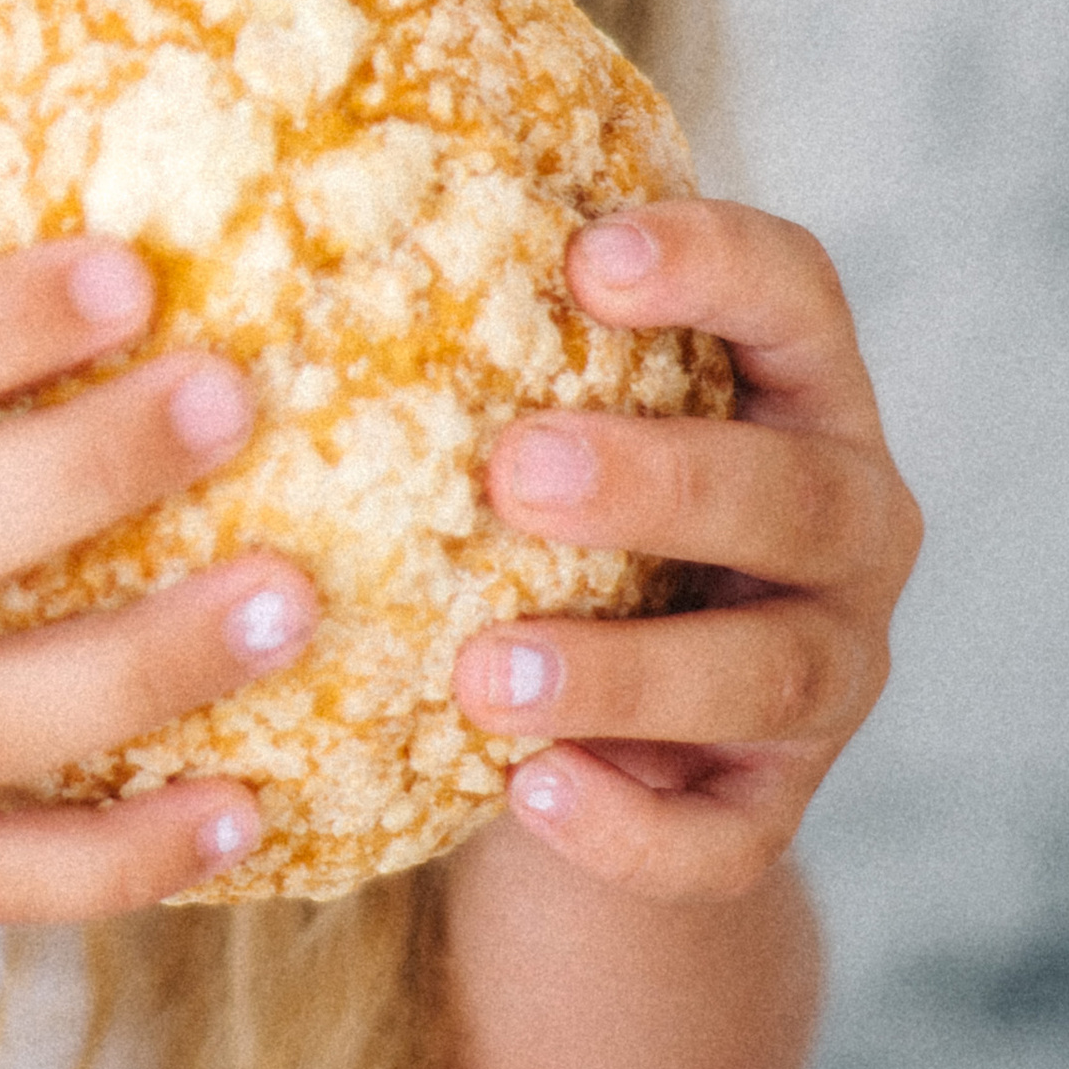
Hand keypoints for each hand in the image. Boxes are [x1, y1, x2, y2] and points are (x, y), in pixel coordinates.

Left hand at [453, 199, 920, 899]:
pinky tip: (530, 791)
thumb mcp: (532, 421)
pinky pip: (726, 836)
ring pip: (767, 673)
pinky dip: (630, 823)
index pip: (793, 293)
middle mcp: (843, 528)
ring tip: (481, 671)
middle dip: (658, 480)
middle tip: (512, 471)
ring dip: (625, 670)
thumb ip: (467, 340)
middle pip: (793, 493)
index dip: (712, 265)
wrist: (583, 743)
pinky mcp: (772, 808)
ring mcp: (826, 676)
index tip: (586, 258)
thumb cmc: (535, 527)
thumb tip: (225, 232)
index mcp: (793, 394)